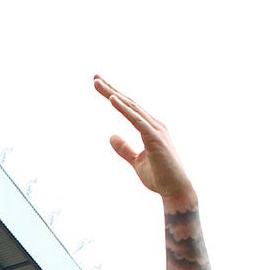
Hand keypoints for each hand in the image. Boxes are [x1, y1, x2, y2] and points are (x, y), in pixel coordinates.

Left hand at [96, 76, 194, 208]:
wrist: (175, 191)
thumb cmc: (159, 177)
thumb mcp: (136, 161)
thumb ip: (124, 149)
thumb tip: (111, 136)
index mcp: (149, 128)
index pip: (129, 108)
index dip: (114, 96)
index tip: (99, 85)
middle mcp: (153, 124)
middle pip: (128, 102)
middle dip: (111, 90)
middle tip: (95, 78)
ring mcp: (155, 130)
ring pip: (131, 107)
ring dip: (113, 95)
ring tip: (98, 84)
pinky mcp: (154, 138)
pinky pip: (136, 120)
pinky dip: (124, 109)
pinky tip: (113, 100)